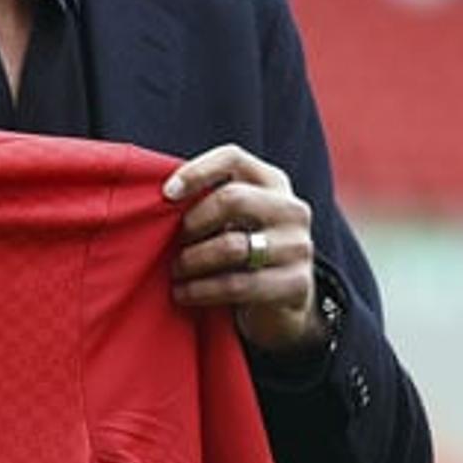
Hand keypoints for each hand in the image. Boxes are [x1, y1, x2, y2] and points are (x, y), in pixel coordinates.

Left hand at [164, 144, 325, 356]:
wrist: (283, 303)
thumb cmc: (244, 249)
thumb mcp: (233, 218)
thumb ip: (209, 200)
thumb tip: (164, 195)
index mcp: (272, 182)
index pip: (233, 159)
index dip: (196, 171)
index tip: (167, 193)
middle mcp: (291, 209)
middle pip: (233, 199)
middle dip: (193, 222)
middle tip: (175, 241)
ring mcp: (298, 246)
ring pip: (232, 246)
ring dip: (192, 260)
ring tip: (175, 270)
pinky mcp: (296, 284)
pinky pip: (237, 285)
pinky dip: (202, 290)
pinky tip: (185, 293)